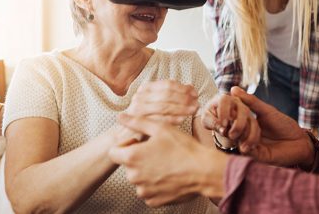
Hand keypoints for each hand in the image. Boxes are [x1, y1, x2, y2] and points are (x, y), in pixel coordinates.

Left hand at [109, 113, 227, 207]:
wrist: (204, 171)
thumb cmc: (184, 148)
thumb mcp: (161, 128)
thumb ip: (137, 121)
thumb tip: (120, 117)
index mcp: (132, 157)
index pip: (113, 152)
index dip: (126, 145)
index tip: (140, 144)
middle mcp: (134, 176)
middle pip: (128, 165)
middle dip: (139, 158)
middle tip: (159, 152)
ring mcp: (144, 191)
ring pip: (139, 179)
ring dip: (147, 172)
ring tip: (166, 164)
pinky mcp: (154, 201)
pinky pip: (149, 191)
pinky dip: (156, 185)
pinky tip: (169, 175)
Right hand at [127, 80, 198, 123]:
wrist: (126, 134)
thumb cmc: (147, 118)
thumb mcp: (159, 103)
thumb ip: (173, 95)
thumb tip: (191, 88)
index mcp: (146, 88)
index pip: (168, 84)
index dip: (183, 88)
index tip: (195, 93)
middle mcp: (140, 96)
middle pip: (167, 94)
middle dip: (185, 98)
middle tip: (197, 103)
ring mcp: (137, 109)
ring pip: (164, 106)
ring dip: (182, 108)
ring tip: (193, 110)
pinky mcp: (138, 122)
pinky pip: (159, 119)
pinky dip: (172, 118)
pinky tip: (183, 119)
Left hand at [201, 94, 260, 152]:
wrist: (218, 119)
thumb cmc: (211, 117)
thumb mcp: (206, 118)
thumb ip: (211, 121)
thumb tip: (221, 128)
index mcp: (224, 99)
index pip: (225, 101)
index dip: (224, 113)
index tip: (221, 126)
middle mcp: (238, 103)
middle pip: (243, 111)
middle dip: (238, 125)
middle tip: (230, 136)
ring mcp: (247, 112)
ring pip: (252, 121)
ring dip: (247, 134)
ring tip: (241, 147)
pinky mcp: (252, 121)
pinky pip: (257, 130)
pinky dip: (252, 139)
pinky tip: (246, 148)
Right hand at [230, 86, 314, 167]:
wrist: (300, 141)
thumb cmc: (284, 124)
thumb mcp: (267, 111)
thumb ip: (251, 101)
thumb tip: (233, 89)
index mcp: (247, 122)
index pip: (231, 117)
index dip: (228, 113)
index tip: (230, 109)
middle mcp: (246, 133)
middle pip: (231, 128)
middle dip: (233, 123)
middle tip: (239, 120)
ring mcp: (249, 145)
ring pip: (237, 138)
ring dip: (243, 132)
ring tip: (253, 130)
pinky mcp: (256, 155)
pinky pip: (245, 149)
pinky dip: (247, 143)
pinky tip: (253, 142)